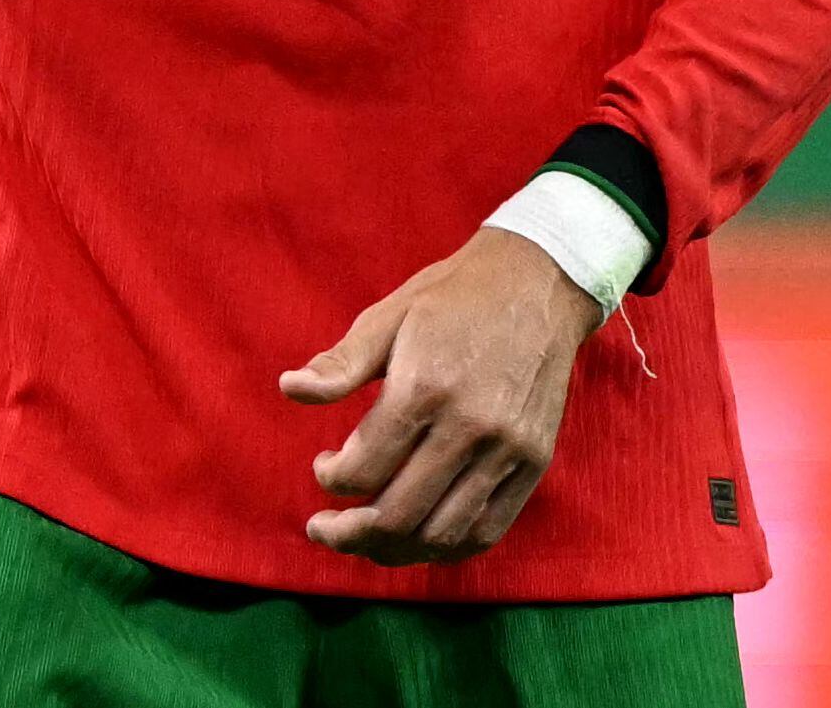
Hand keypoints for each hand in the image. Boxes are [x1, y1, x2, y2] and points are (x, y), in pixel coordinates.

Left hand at [281, 226, 597, 563]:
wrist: (541, 281)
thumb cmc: (455, 298)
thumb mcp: (391, 315)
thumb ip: (341, 362)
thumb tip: (289, 389)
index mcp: (426, 387)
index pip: (363, 471)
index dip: (331, 479)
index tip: (324, 465)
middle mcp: (471, 425)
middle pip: (398, 515)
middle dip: (347, 533)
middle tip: (325, 527)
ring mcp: (509, 448)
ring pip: (441, 534)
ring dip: (392, 550)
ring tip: (366, 540)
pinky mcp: (536, 460)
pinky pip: (487, 530)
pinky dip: (446, 548)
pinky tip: (418, 538)